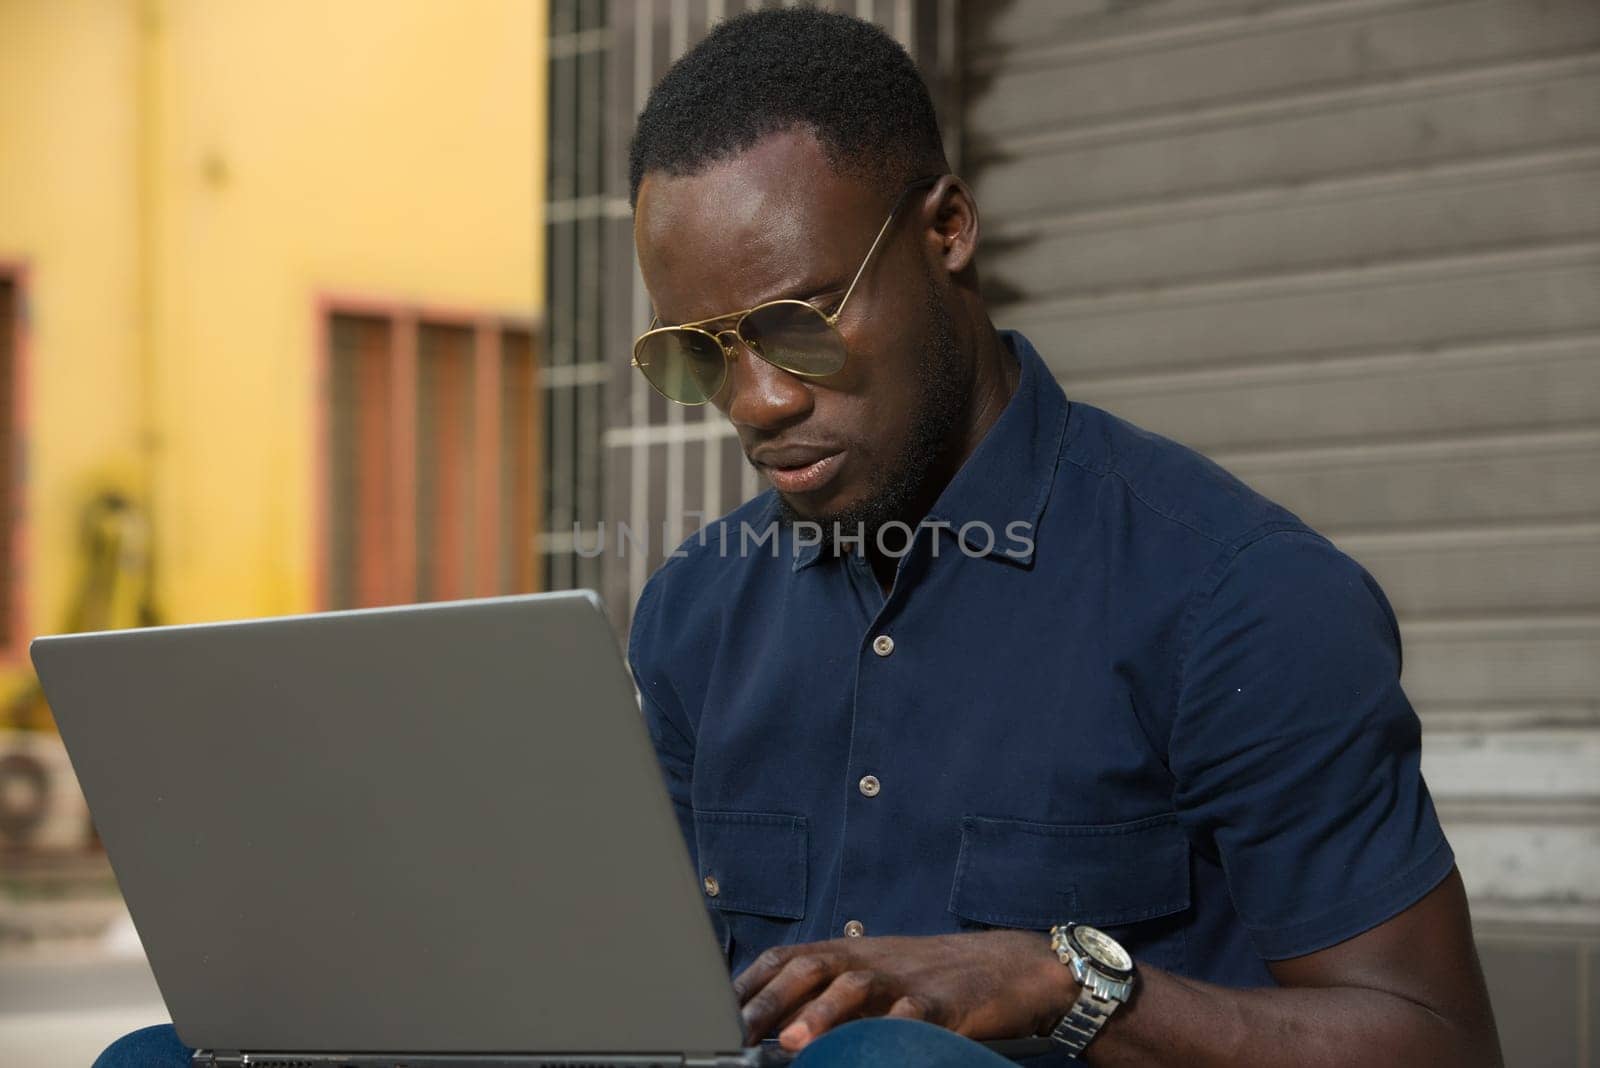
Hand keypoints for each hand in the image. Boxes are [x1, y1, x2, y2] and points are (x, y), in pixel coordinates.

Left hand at [732, 929, 1077, 1050]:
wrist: (1010, 966)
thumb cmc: (934, 978)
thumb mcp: (877, 976)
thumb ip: (831, 993)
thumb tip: (776, 1026)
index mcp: (850, 953)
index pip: (787, 958)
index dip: (749, 982)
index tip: (716, 1012)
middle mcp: (870, 960)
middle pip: (809, 968)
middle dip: (768, 1000)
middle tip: (737, 1032)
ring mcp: (905, 979)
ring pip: (855, 988)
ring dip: (820, 1014)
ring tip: (793, 1043)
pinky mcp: (942, 1002)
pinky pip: (913, 1017)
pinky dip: (892, 1032)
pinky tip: (876, 1048)